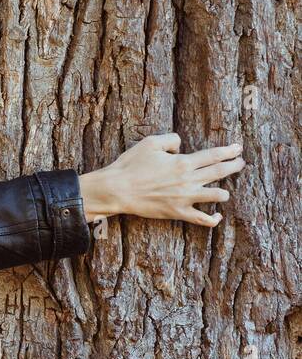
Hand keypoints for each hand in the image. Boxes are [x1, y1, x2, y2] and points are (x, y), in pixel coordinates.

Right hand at [79, 133, 244, 227]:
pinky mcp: (178, 212)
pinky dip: (213, 218)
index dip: (229, 151)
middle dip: (234, 166)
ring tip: (226, 190)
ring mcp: (185, 198)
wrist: (117, 190)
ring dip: (225, 192)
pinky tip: (218, 215)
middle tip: (241, 163)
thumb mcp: (149, 143)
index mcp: (183, 162)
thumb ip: (170, 140)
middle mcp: (188, 180)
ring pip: (218, 195)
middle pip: (220, 172)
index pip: (214, 155)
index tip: (238, 149)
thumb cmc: (130, 165)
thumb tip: (181, 145)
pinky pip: (202, 219)